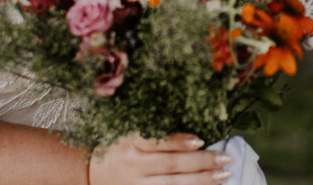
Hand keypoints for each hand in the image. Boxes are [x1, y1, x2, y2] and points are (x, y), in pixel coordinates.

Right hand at [88, 134, 230, 184]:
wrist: (87, 172)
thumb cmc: (114, 147)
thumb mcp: (128, 133)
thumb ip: (154, 132)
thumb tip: (190, 132)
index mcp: (130, 143)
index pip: (158, 142)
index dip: (179, 141)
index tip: (200, 139)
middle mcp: (133, 166)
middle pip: (171, 166)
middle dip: (201, 163)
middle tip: (225, 159)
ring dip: (201, 181)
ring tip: (223, 176)